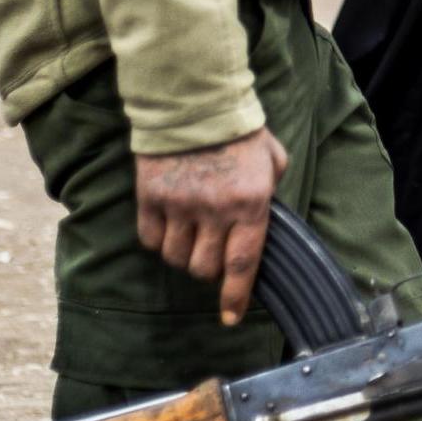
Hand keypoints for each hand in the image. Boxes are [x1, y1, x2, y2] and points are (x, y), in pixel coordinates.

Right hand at [135, 128, 289, 324]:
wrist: (193, 102)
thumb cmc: (238, 132)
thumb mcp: (271, 159)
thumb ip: (271, 190)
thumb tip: (263, 218)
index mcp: (251, 202)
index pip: (242, 263)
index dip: (235, 296)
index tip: (230, 318)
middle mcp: (215, 209)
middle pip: (204, 268)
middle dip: (209, 269)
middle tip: (211, 250)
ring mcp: (180, 205)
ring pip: (176, 258)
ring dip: (183, 255)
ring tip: (190, 233)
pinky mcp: (150, 197)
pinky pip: (150, 240)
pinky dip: (159, 241)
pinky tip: (168, 224)